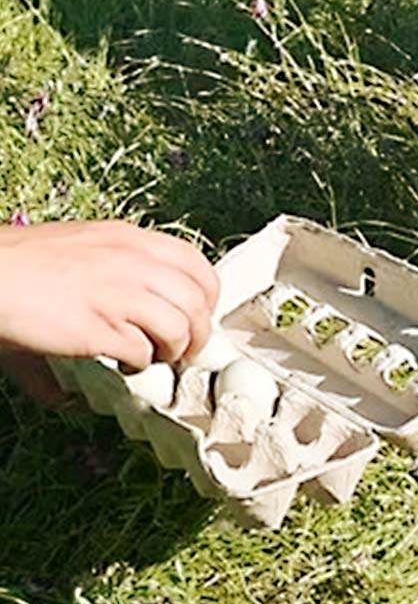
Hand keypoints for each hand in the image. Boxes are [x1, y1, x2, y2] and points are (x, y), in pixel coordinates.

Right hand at [0, 221, 218, 368]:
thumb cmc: (26, 261)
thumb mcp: (85, 245)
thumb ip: (118, 264)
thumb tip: (145, 291)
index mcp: (132, 239)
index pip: (197, 265)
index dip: (206, 297)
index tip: (198, 315)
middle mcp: (133, 263)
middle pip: (196, 301)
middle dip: (197, 332)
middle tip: (183, 349)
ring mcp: (116, 295)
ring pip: (179, 327)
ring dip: (171, 351)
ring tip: (153, 358)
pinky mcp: (96, 328)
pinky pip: (141, 351)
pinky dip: (139, 364)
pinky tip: (123, 364)